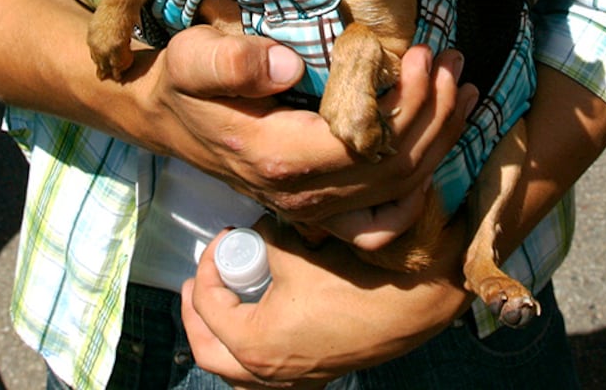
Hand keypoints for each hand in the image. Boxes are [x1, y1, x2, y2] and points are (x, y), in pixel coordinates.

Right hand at [0, 0, 477, 244]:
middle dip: (432, 112)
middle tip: (450, 61)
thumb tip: (289, 66)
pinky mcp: (321, 208)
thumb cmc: (183, 80)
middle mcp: (301, 194)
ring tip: (460, 84)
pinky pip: (384, 220)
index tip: (420, 55)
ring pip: (397, 189)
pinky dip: (420, 186)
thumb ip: (234, 62)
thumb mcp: (194, 57)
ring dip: (439, 137)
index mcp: (275, 156)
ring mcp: (313, 208)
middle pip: (391, 168)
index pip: (362, 142)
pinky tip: (440, 143)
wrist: (165, 115)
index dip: (402, 104)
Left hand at [179, 218, 470, 387]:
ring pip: (235, 371)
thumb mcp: (297, 251)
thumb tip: (255, 231)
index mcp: (255, 343)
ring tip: (222, 307)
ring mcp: (292, 381)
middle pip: (209, 352)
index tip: (224, 238)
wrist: (407, 305)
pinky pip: (264, 376)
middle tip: (199, 281)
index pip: (210, 306)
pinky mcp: (314, 376)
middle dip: (197, 313)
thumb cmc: (352, 281)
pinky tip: (258, 325)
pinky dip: (249, 354)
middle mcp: (267, 373)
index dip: (209, 265)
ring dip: (220, 340)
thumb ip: (265, 239)